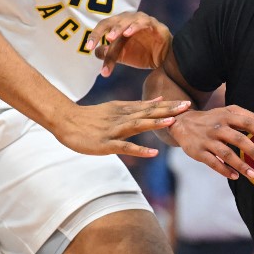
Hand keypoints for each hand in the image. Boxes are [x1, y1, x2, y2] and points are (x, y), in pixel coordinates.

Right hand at [53, 97, 190, 157]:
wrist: (65, 120)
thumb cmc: (91, 116)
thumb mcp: (116, 107)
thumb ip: (138, 105)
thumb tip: (159, 100)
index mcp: (125, 109)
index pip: (151, 106)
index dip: (169, 104)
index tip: (187, 102)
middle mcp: (122, 117)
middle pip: (148, 112)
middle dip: (169, 109)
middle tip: (188, 105)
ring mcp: (114, 130)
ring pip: (138, 125)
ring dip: (155, 123)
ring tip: (173, 121)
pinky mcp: (106, 143)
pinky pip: (125, 147)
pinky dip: (139, 150)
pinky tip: (153, 153)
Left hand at [87, 11, 172, 75]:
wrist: (165, 60)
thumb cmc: (143, 54)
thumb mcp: (123, 56)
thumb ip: (109, 54)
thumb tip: (96, 51)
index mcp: (119, 26)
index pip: (104, 27)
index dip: (94, 36)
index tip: (88, 48)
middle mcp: (129, 20)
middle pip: (112, 21)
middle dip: (103, 30)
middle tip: (95, 42)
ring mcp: (143, 21)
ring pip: (127, 20)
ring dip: (118, 28)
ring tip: (110, 38)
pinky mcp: (156, 25)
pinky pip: (144, 23)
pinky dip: (135, 27)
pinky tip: (128, 34)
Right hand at [170, 106, 253, 179]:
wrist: (183, 123)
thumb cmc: (212, 119)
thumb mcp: (227, 111)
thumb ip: (247, 116)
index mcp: (226, 115)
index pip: (247, 122)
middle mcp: (217, 127)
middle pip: (238, 139)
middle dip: (253, 152)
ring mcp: (207, 140)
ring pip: (226, 154)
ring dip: (241, 165)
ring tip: (253, 174)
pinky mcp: (198, 152)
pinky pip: (213, 163)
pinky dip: (225, 171)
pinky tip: (235, 176)